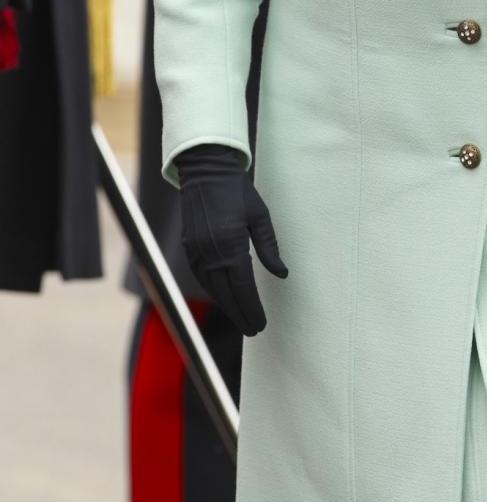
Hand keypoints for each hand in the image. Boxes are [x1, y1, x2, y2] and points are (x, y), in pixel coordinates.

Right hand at [177, 144, 287, 335]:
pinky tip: (224, 298)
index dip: (252, 309)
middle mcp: (211, 253)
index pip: (243, 288)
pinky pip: (202, 278)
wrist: (206, 172)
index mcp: (231, 245)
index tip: (261, 324)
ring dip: (227, 306)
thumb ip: (269, 248)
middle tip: (253, 329)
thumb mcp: (260, 217)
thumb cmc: (238, 192)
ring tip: (241, 318)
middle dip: (241, 314)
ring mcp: (197, 252)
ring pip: (212, 289)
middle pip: (227, 294)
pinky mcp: (189, 249)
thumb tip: (282, 274)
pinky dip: (214, 291)